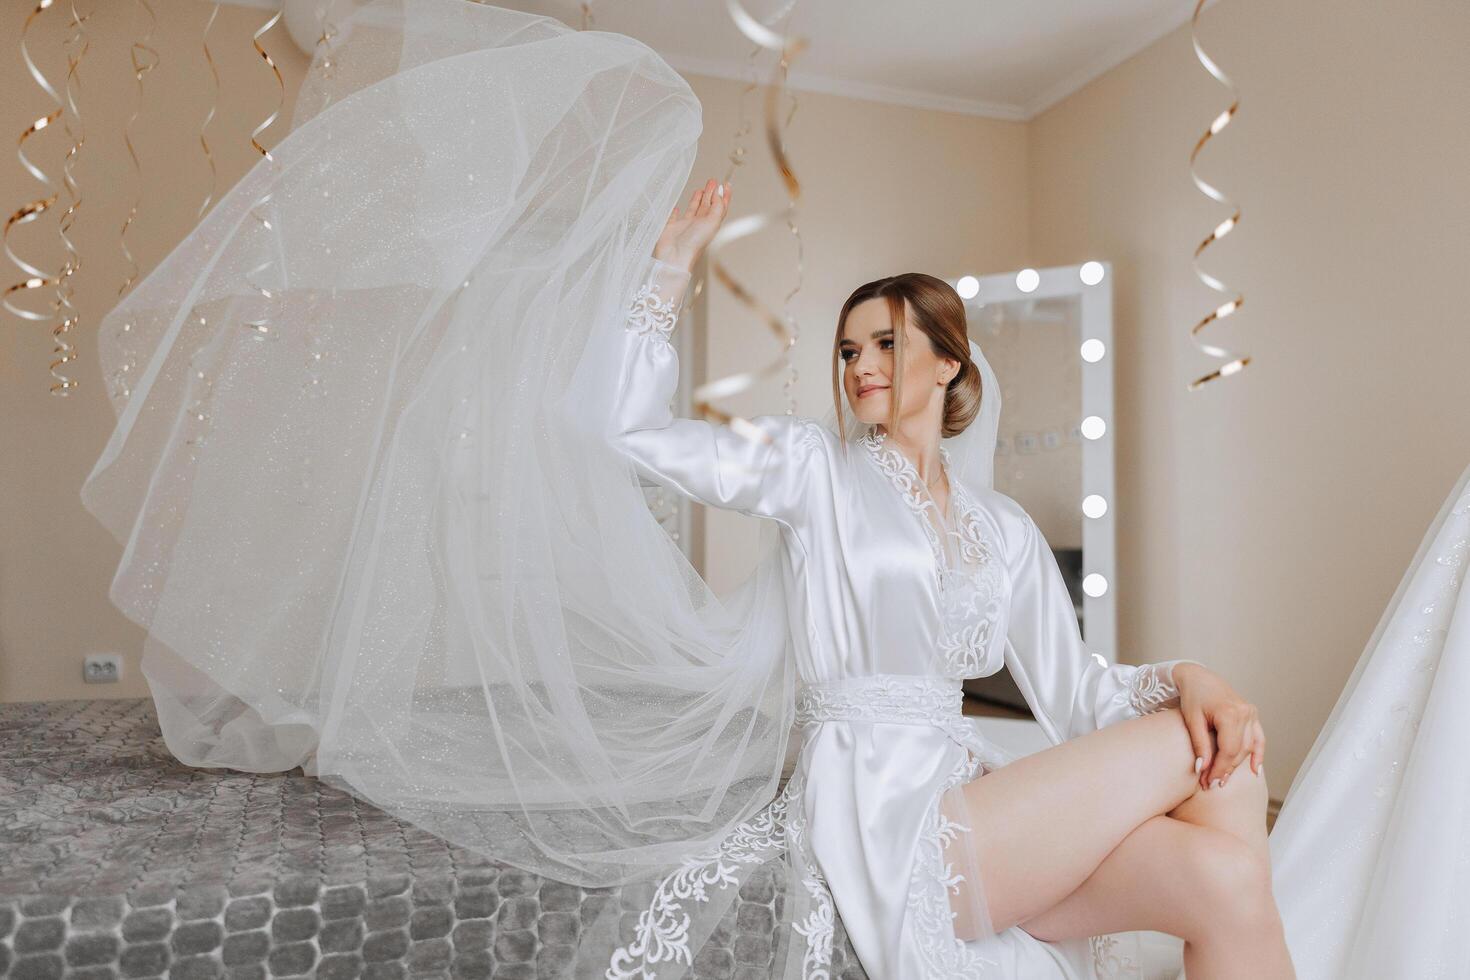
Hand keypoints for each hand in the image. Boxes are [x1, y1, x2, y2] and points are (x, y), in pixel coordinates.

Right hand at [654, 177, 730, 272]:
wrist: (675, 256)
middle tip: (712, 181)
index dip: (723, 195)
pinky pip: (674, 217)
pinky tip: (677, 206)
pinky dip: (675, 212)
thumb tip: (720, 192)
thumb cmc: (695, 243)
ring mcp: (685, 226)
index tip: (725, 184)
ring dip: (697, 199)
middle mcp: (699, 225)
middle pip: (707, 206)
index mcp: (710, 224)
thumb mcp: (713, 221)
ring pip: (693, 209)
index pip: (720, 206)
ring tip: (701, 189)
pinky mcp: (671, 228)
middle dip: (710, 193)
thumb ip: (718, 205)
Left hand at [1175, 662, 1265, 789]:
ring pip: (1248, 747)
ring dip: (1237, 765)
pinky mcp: (1252, 714)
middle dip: (1225, 770)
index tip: (1208, 782)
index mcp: (1230, 713)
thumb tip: (1203, 770)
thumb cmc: (1193, 696)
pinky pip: (1259, 737)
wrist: (1198, 677)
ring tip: (1223, 779)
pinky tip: (1255, 770)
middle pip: (1239, 751)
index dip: (1219, 769)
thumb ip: (1200, 745)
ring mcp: (1251, 713)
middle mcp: (1245, 713)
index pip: (1228, 750)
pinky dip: (1258, 753)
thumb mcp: (1192, 720)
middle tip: (1211, 784)